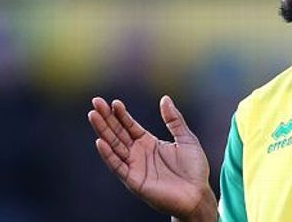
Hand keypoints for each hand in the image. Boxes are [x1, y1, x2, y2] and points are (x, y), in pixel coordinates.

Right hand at [87, 96, 216, 221]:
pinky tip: (100, 141)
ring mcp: (135, 167)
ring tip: (93, 115)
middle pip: (118, 133)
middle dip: (106, 118)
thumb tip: (165, 98)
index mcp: (149, 143)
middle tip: (96, 102)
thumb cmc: (194, 168)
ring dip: (103, 131)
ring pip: (114, 146)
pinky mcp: (134, 180)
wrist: (198, 194)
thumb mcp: (186, 138)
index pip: (130, 126)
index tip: (114, 101)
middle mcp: (138, 154)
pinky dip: (108, 155)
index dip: (121, 114)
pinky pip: (118, 166)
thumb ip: (174, 120)